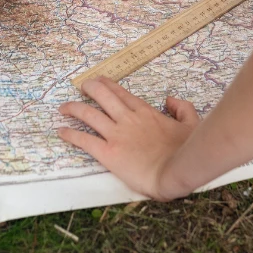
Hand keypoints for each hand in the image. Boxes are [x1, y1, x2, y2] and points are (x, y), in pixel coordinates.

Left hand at [58, 77, 199, 200]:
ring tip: (63, 107)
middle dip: (90, 89)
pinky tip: (60, 131)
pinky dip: (70, 134)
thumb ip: (182, 108)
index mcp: (145, 112)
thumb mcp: (192, 124)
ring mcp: (116, 134)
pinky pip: (84, 140)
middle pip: (103, 96)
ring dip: (74, 108)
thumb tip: (171, 99)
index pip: (122, 94)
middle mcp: (128, 119)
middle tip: (81, 87)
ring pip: (89, 114)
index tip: (99, 81)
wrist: (176, 171)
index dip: (108, 85)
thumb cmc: (186, 150)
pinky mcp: (108, 152)